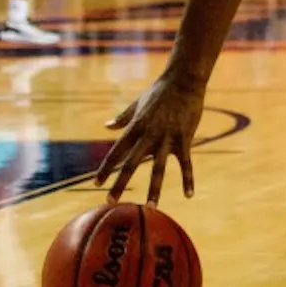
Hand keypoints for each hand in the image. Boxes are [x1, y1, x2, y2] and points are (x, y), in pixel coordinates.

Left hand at [94, 73, 204, 205]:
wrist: (184, 79)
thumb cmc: (160, 90)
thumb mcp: (137, 103)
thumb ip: (122, 117)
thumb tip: (106, 126)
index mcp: (135, 126)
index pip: (116, 151)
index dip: (106, 168)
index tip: (96, 183)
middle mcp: (148, 135)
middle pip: (131, 164)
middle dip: (120, 183)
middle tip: (110, 202)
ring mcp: (167, 138)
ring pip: (157, 168)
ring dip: (154, 189)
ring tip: (150, 207)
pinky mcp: (184, 138)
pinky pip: (185, 163)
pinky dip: (188, 179)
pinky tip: (189, 195)